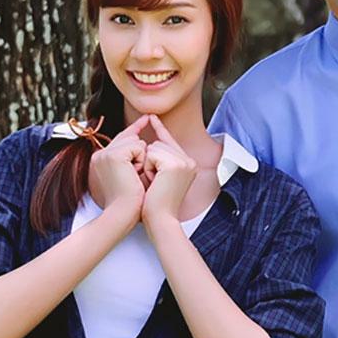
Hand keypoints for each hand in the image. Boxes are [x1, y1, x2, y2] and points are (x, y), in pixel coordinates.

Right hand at [88, 114, 151, 223]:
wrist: (123, 214)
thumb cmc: (130, 203)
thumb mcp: (131, 178)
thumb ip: (132, 160)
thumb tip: (145, 143)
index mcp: (100, 160)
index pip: (121, 139)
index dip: (135, 128)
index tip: (148, 117)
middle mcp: (99, 154)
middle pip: (129, 137)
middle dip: (140, 153)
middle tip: (134, 176)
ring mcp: (105, 153)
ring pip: (135, 141)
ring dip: (142, 159)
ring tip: (134, 177)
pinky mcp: (113, 155)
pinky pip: (138, 146)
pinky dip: (142, 160)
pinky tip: (134, 174)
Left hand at [141, 115, 197, 229]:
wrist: (160, 220)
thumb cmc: (155, 205)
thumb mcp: (159, 179)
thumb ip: (159, 161)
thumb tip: (147, 144)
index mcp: (188, 164)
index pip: (170, 141)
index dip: (159, 129)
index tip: (151, 117)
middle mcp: (190, 161)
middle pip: (160, 143)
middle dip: (149, 160)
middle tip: (155, 183)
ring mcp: (185, 161)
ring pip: (155, 147)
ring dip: (147, 165)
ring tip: (154, 183)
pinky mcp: (176, 164)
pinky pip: (152, 153)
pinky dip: (148, 167)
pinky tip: (154, 181)